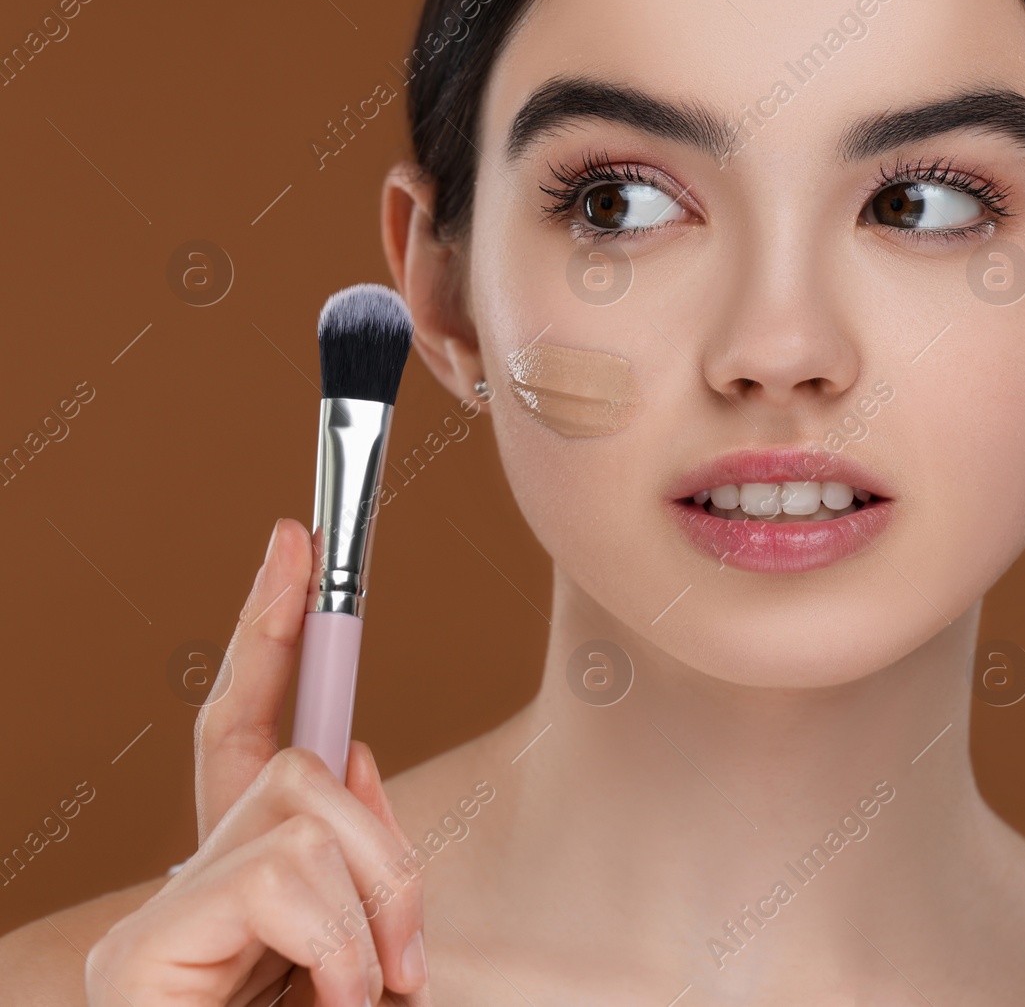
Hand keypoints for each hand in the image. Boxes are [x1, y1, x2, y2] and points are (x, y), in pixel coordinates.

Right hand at [85, 519, 431, 1006]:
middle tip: (407, 961)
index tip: (297, 543)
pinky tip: (334, 1004)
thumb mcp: (372, 954)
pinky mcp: (139, 955)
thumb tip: (357, 751)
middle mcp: (183, 891)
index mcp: (247, 888)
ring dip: (374, 904)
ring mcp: (152, 923)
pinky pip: (279, 875)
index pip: (247, 729)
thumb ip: (358, 858)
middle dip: (386, 842)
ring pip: (303, 808)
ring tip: (367, 998)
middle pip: (300, 765)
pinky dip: (340, 941)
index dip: (270, 629)